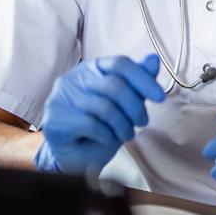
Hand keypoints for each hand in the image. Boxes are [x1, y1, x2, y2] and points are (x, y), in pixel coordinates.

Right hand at [34, 54, 164, 174]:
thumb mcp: (125, 102)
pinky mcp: (55, 120)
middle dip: (135, 107)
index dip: (143, 79)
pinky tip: (109, 139)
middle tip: (142, 122)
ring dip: (123, 125)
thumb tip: (153, 59)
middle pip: (115, 85)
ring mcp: (61, 98)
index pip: (120, 63)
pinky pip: (91, 125)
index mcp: (92, 68)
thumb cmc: (102, 126)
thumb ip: (137, 81)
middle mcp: (74, 79)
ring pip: (105, 107)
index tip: (159, 97)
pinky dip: (107, 135)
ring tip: (127, 134)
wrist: (76, 156)